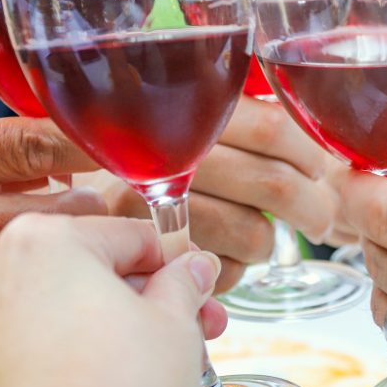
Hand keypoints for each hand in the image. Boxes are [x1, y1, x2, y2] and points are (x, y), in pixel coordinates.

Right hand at [0, 118, 106, 347]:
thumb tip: (60, 159)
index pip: (33, 145)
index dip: (90, 145)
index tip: (124, 146)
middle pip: (52, 215)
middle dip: (89, 209)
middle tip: (98, 205)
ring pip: (33, 267)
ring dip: (59, 254)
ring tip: (61, 243)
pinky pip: (0, 305)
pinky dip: (19, 293)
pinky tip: (18, 283)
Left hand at [0, 215, 225, 386]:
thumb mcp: (174, 327)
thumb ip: (183, 284)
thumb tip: (192, 270)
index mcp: (43, 241)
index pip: (129, 234)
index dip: (174, 261)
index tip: (196, 281)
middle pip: (91, 273)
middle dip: (146, 299)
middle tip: (191, 325)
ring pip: (59, 312)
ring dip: (109, 329)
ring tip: (156, 361)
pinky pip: (28, 351)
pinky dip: (66, 359)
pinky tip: (107, 385)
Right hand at [98, 97, 335, 292]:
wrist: (65, 199)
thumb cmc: (138, 157)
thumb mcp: (177, 119)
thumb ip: (228, 116)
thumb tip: (308, 131)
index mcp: (184, 113)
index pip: (270, 130)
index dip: (307, 152)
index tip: (319, 166)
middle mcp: (168, 159)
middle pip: (274, 184)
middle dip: (312, 205)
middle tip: (320, 216)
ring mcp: (158, 213)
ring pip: (255, 235)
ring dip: (270, 241)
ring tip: (262, 234)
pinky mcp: (154, 259)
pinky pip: (226, 272)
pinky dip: (234, 268)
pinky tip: (220, 253)